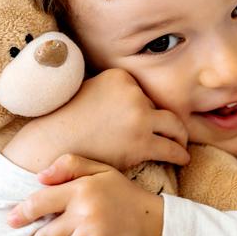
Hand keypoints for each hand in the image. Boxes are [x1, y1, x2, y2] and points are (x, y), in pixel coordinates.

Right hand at [3, 68, 189, 172]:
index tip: (148, 120)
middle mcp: (134, 93)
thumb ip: (110, 92)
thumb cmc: (65, 123)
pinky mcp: (141, 143)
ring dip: (181, 137)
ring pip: (175, 126)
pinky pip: (171, 148)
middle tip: (178, 132)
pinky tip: (183, 159)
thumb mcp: (88, 91)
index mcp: (120, 77)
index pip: (144, 92)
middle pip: (160, 107)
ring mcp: (140, 118)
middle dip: (169, 121)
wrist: (53, 145)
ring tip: (182, 145)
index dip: (146, 108)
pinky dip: (180, 154)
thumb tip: (124, 103)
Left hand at [9, 153, 163, 235]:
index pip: (40, 202)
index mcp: (81, 189)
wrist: (155, 226)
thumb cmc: (124, 198)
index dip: (21, 213)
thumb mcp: (102, 171)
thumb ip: (70, 164)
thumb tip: (39, 176)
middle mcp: (84, 212)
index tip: (11, 222)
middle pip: (43, 235)